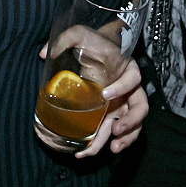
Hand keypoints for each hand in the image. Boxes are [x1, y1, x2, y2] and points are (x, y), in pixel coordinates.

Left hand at [35, 30, 148, 156]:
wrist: (98, 50)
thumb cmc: (93, 43)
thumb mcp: (81, 34)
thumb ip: (66, 39)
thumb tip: (45, 54)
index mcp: (128, 69)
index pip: (133, 79)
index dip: (122, 87)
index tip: (105, 94)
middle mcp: (130, 90)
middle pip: (141, 108)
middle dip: (131, 122)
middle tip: (116, 130)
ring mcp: (123, 105)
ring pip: (133, 126)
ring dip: (125, 139)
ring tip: (112, 149)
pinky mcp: (112, 116)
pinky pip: (115, 134)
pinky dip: (104, 144)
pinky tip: (87, 151)